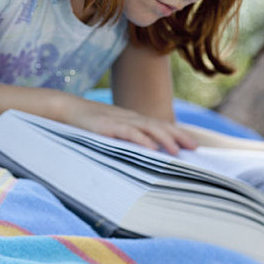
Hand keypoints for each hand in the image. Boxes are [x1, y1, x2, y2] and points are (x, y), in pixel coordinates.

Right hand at [61, 96, 196, 154]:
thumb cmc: (92, 124)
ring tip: (177, 151)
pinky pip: (128, 133)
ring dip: (164, 139)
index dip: (178, 134)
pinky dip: (141, 140)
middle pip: (160, 126)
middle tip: (194, 148)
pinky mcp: (108, 127)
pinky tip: (151, 148)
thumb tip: (149, 153)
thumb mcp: (115, 131)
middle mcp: (132, 118)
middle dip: (178, 136)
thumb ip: (131, 139)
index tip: (194, 146)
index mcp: (135, 120)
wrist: (69, 109)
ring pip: (148, 128)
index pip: (162, 126)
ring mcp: (120, 121)